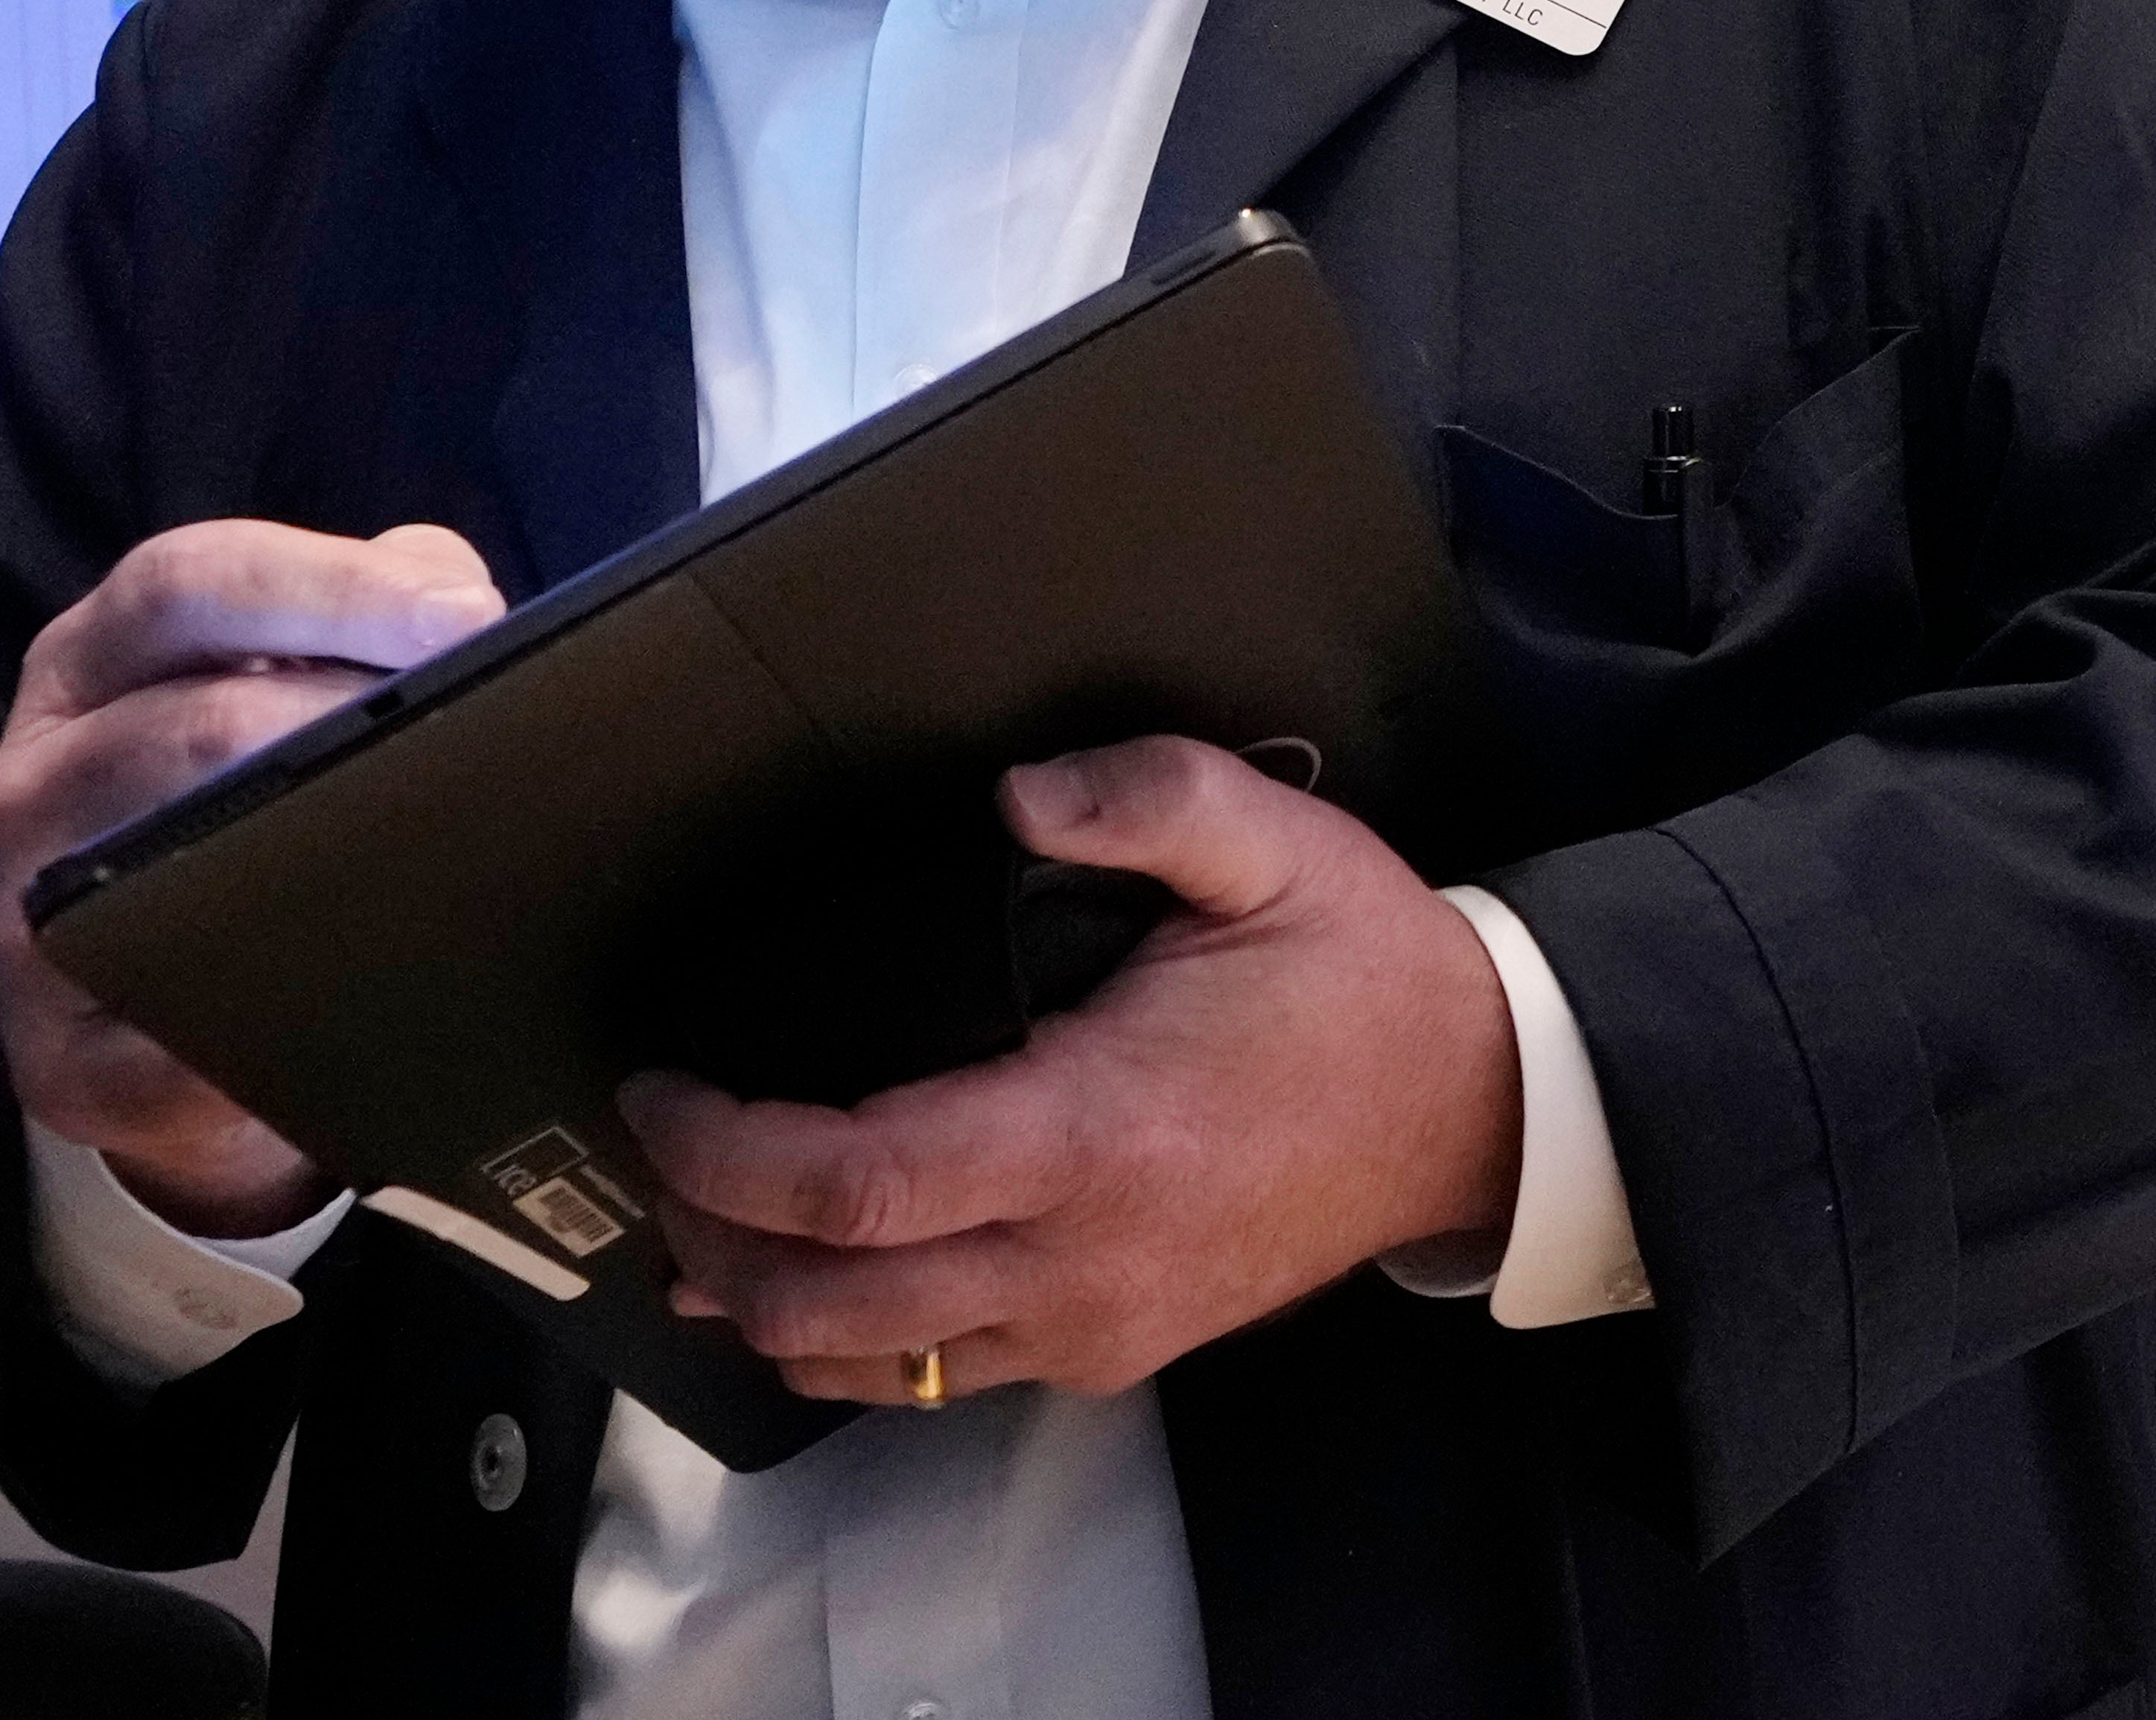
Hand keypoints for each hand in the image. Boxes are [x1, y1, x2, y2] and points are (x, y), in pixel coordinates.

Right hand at [0, 522, 500, 1234]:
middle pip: (195, 720)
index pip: (193, 583)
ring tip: (434, 852)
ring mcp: (31, 913)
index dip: (336, 585)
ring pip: (165, 863)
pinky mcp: (55, 1049)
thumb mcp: (265, 674)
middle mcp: (48, 770)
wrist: (128, 990)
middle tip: (485, 741)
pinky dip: (252, 1036)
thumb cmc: (223, 794)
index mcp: (103, 661)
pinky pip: (150, 1050)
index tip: (468, 612)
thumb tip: (456, 594)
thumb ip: (361, 618)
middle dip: (350, 724)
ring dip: (312, 855)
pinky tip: (340, 1015)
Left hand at [629, 736, 1522, 1406]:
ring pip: (867, 1366)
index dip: (725, 1151)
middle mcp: (1078, 1259)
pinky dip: (851, 1339)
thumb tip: (1013, 795)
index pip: (853, 1186)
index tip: (664, 1087)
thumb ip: (1149, 796)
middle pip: (824, 1303)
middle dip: (708, 1237)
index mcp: (1095, 1133)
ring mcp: (1094, 1326)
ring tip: (707, 1221)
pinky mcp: (1113, 1354)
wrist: (1474, 1107)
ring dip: (761, 1303)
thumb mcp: (1277, 844)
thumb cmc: (1362, 971)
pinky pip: (941, 1379)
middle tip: (662, 1152)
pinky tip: (819, 1278)